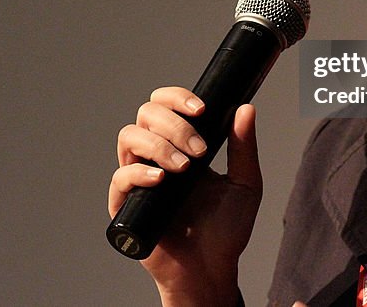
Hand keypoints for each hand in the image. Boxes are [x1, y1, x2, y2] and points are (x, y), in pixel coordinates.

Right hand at [109, 87, 262, 305]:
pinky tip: (162, 180)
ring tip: (184, 168)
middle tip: (199, 149)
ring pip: (129, 136)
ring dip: (158, 144)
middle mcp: (156, 155)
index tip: (201, 109)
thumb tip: (245, 108)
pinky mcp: (126, 204)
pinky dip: (139, 172)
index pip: (166, 105)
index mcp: (181, 144)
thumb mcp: (245, 184)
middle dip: (174, 124)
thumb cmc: (227, 229)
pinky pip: (120, 176)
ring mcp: (139, 177)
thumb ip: (243, 147)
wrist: (212, 269)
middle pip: (147, 113)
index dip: (177, 98)